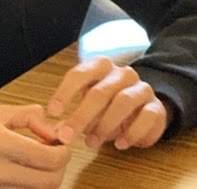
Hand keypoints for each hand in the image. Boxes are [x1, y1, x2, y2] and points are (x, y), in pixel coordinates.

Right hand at [0, 101, 69, 187]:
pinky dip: (22, 187)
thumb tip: (51, 127)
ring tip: (31, 163)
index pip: (50, 159)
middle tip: (51, 154)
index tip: (59, 143)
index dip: (63, 152)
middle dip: (57, 168)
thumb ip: (26, 117)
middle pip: (49, 183)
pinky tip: (15, 172)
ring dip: (40, 179)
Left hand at [48, 57, 167, 150]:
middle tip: (67, 136)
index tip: (52, 113)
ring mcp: (142, 88)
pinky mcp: (157, 107)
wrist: (144, 108)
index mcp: (100, 66)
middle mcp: (122, 73)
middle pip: (99, 92)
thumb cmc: (108, 104)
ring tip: (92, 143)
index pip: (79, 74)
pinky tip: (119, 144)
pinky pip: (146, 117)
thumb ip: (71, 115)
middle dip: (81, 116)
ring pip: (123, 102)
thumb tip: (55, 131)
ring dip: (105, 125)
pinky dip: (132, 133)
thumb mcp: (87, 104)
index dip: (64, 93)